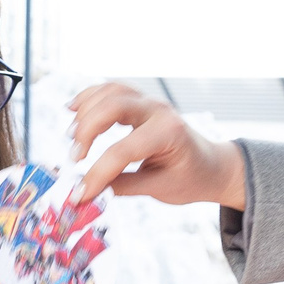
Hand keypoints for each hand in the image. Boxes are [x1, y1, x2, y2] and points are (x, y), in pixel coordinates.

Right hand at [68, 82, 247, 207]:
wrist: (211, 165)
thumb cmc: (190, 178)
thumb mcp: (160, 189)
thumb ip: (123, 187)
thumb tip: (87, 190)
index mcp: (169, 133)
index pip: (123, 150)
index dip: (97, 173)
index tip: (79, 194)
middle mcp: (159, 110)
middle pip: (112, 107)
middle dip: (87, 131)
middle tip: (75, 158)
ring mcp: (150, 101)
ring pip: (110, 92)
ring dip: (85, 111)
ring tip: (72, 137)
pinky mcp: (141, 100)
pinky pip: (111, 89)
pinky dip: (90, 97)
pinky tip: (72, 109)